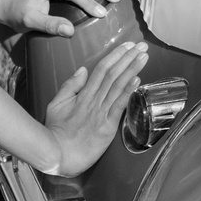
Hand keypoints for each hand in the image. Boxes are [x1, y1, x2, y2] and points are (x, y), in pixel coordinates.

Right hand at [42, 38, 148, 175]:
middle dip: (128, 58)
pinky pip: (119, 105)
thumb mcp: (56, 104)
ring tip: (143, 56)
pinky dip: (128, 91)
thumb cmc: (56, 131)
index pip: (101, 70)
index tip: (126, 46)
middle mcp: (94, 100)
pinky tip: (137, 79)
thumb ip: (70, 86)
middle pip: (112, 74)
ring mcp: (101, 113)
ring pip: (118, 86)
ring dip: (132, 69)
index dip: (115, 56)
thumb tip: (83, 70)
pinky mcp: (107, 127)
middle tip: (141, 46)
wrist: (58, 154)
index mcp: (83, 94)